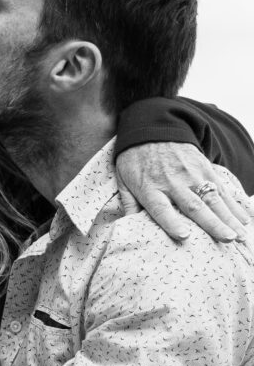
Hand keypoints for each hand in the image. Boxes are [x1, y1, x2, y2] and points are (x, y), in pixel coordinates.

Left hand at [116, 141, 250, 242]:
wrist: (151, 127)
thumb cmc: (135, 159)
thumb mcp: (123, 179)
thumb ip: (128, 204)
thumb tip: (127, 228)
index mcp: (149, 187)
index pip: (160, 208)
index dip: (172, 222)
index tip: (184, 236)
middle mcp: (172, 182)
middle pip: (193, 205)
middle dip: (212, 223)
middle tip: (228, 239)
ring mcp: (191, 174)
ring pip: (212, 198)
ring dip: (228, 217)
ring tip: (240, 234)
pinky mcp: (204, 167)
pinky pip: (221, 187)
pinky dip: (233, 204)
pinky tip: (244, 218)